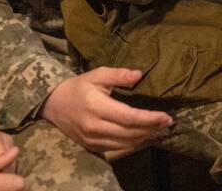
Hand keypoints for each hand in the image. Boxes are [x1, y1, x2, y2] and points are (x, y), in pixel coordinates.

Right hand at [42, 67, 172, 153]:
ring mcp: (92, 139)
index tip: (165, 116)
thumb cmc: (78, 87)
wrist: (53, 104)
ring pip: (125, 143)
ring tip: (160, 130)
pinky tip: (145, 136)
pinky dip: (134, 144)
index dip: (149, 118)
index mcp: (96, 107)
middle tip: (168, 122)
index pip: (128, 117)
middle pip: (129, 132)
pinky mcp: (92, 147)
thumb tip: (139, 74)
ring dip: (145, 138)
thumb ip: (118, 75)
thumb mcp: (97, 75)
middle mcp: (94, 127)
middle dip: (151, 129)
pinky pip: (117, 148)